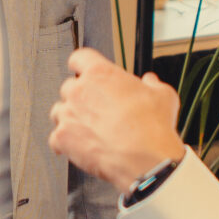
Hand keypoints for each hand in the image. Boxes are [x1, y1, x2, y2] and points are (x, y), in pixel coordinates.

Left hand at [51, 50, 183, 191]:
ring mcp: (68, 114)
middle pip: (69, 87)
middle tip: (96, 109)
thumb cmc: (153, 128)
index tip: (84, 71)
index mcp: (100, 73)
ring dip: (70, 118)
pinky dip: (65, 143)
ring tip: (89, 130)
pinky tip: (79, 147)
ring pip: (59, 111)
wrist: (146, 160)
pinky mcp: (62, 138)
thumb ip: (152, 84)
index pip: (78, 58)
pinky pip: (55, 138)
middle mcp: (79, 90)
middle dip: (80, 97)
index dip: (81, 65)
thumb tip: (150, 81)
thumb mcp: (162, 96)